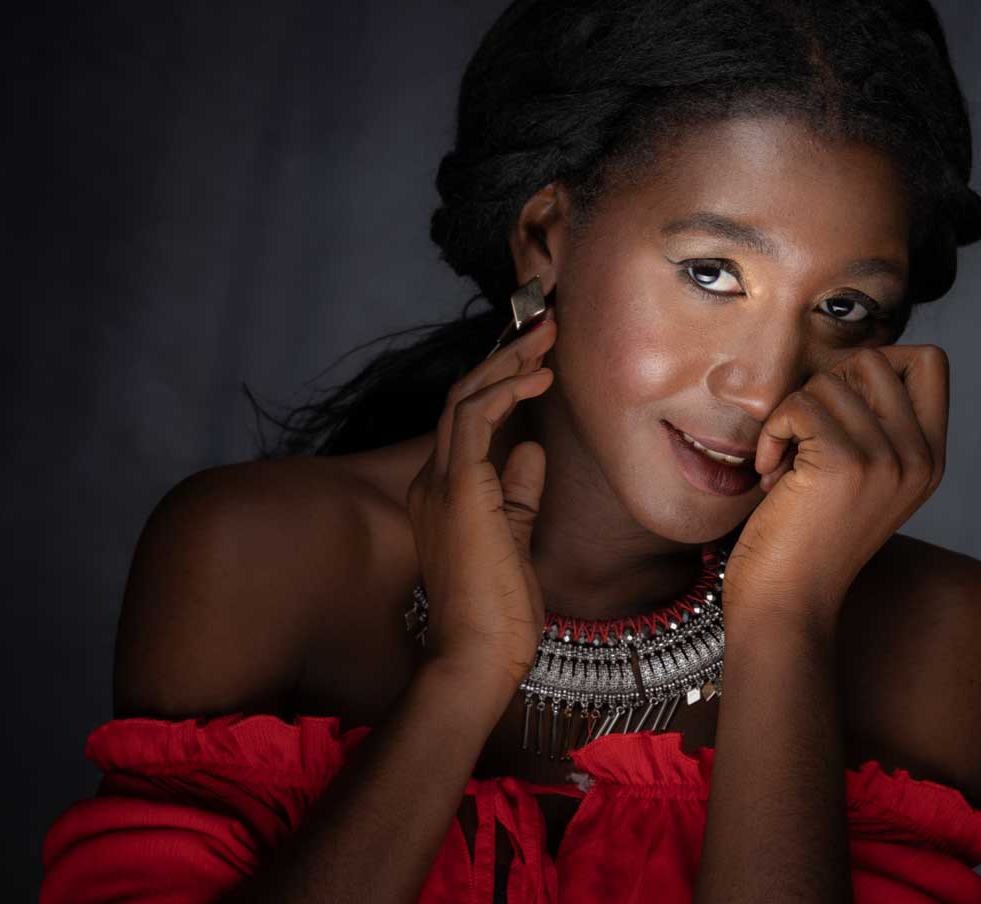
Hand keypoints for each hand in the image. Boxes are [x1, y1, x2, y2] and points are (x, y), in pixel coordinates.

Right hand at [404, 305, 557, 686]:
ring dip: (508, 361)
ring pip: (466, 396)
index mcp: (443, 494)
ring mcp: (440, 482)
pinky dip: (507, 389)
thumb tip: (531, 450)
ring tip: (547, 336)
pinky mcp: (458, 486)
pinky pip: (476, 417)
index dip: (501, 383)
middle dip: (505, 357)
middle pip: (463, 398)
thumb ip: (518, 494)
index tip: (539, 360)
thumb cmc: (498, 613)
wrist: (477, 654)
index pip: (468, 421)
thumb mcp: (515, 538)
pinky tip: (539, 378)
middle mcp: (433, 481)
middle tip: (544, 326)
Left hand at [725, 345, 948, 628]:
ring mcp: (886, 461)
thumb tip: (856, 361)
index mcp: (931, 459)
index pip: (930, 361)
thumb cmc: (808, 540)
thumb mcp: (862, 480)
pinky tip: (770, 472)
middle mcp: (919, 458)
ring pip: (828, 382)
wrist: (788, 605)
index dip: (875, 365)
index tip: (839, 408)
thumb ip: (876, 425)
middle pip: (874, 359)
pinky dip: (772, 432)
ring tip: (785, 466)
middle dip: (825, 387)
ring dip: (790, 416)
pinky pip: (798, 405)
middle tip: (804, 437)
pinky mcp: (843, 464)